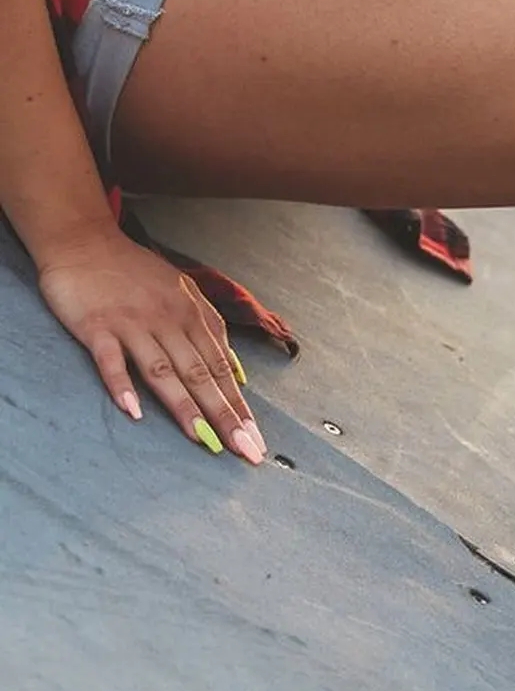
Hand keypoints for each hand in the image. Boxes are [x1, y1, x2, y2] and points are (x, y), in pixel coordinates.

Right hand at [36, 229, 265, 463]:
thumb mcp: (184, 294)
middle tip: (244, 450)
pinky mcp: (97, 326)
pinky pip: (111, 359)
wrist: (84, 241)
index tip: (254, 438)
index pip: (221, 369)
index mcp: (192, 317)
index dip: (239, 406)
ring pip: (163, 371)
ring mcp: (133, 324)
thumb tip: (238, 373)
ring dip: (185, 407)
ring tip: (203, 439)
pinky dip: (121, 384)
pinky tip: (133, 410)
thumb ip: (211, 331)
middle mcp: (168, 322)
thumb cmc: (136, 272)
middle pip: (201, 375)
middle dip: (225, 415)